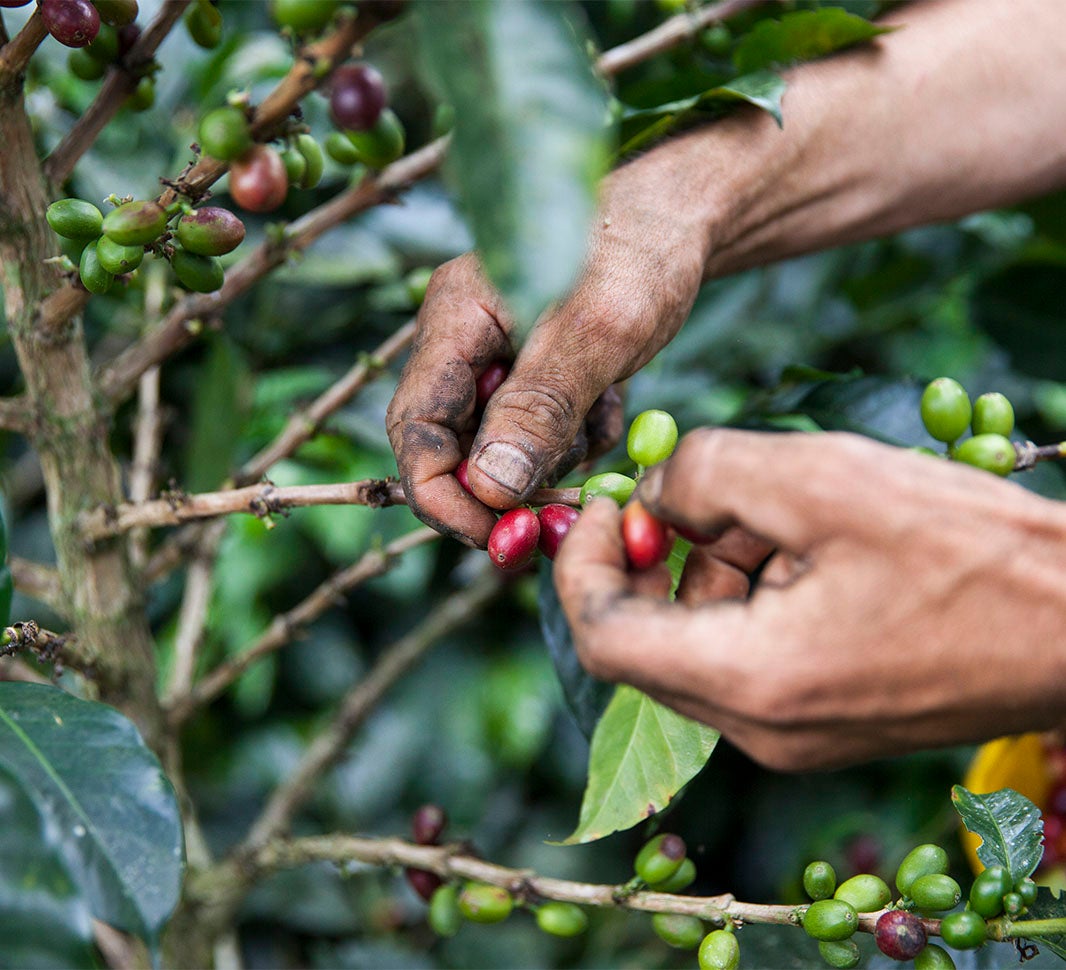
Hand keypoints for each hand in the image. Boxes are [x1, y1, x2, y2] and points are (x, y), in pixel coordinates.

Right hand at [385, 146, 710, 546]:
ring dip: (550, 456)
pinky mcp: (538, 372)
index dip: (442, 492)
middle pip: (453, 445)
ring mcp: (501, 359)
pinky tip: (609, 401)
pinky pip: (541, 433)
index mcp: (454, 320)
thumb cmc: (639, 251)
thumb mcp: (593, 332)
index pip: (415, 427)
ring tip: (599, 415)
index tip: (494, 533)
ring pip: (502, 448)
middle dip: (503, 485)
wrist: (684, 218)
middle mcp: (465, 342)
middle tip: (558, 510)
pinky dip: (576, 437)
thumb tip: (488, 488)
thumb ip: (538, 409)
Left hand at [554, 429, 1065, 770]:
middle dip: (659, 553)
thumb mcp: (823, 479)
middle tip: (703, 491)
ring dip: (714, 562)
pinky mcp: (824, 717)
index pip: (604, 638)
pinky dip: (752, 587)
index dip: (580, 565)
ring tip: (782, 509)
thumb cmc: (973, 552)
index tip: (600, 505)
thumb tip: (653, 491)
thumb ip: (708, 474)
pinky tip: (808, 541)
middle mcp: (762, 729)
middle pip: (650, 637)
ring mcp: (794, 733)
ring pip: (701, 637)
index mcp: (751, 683)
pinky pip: (748, 650)